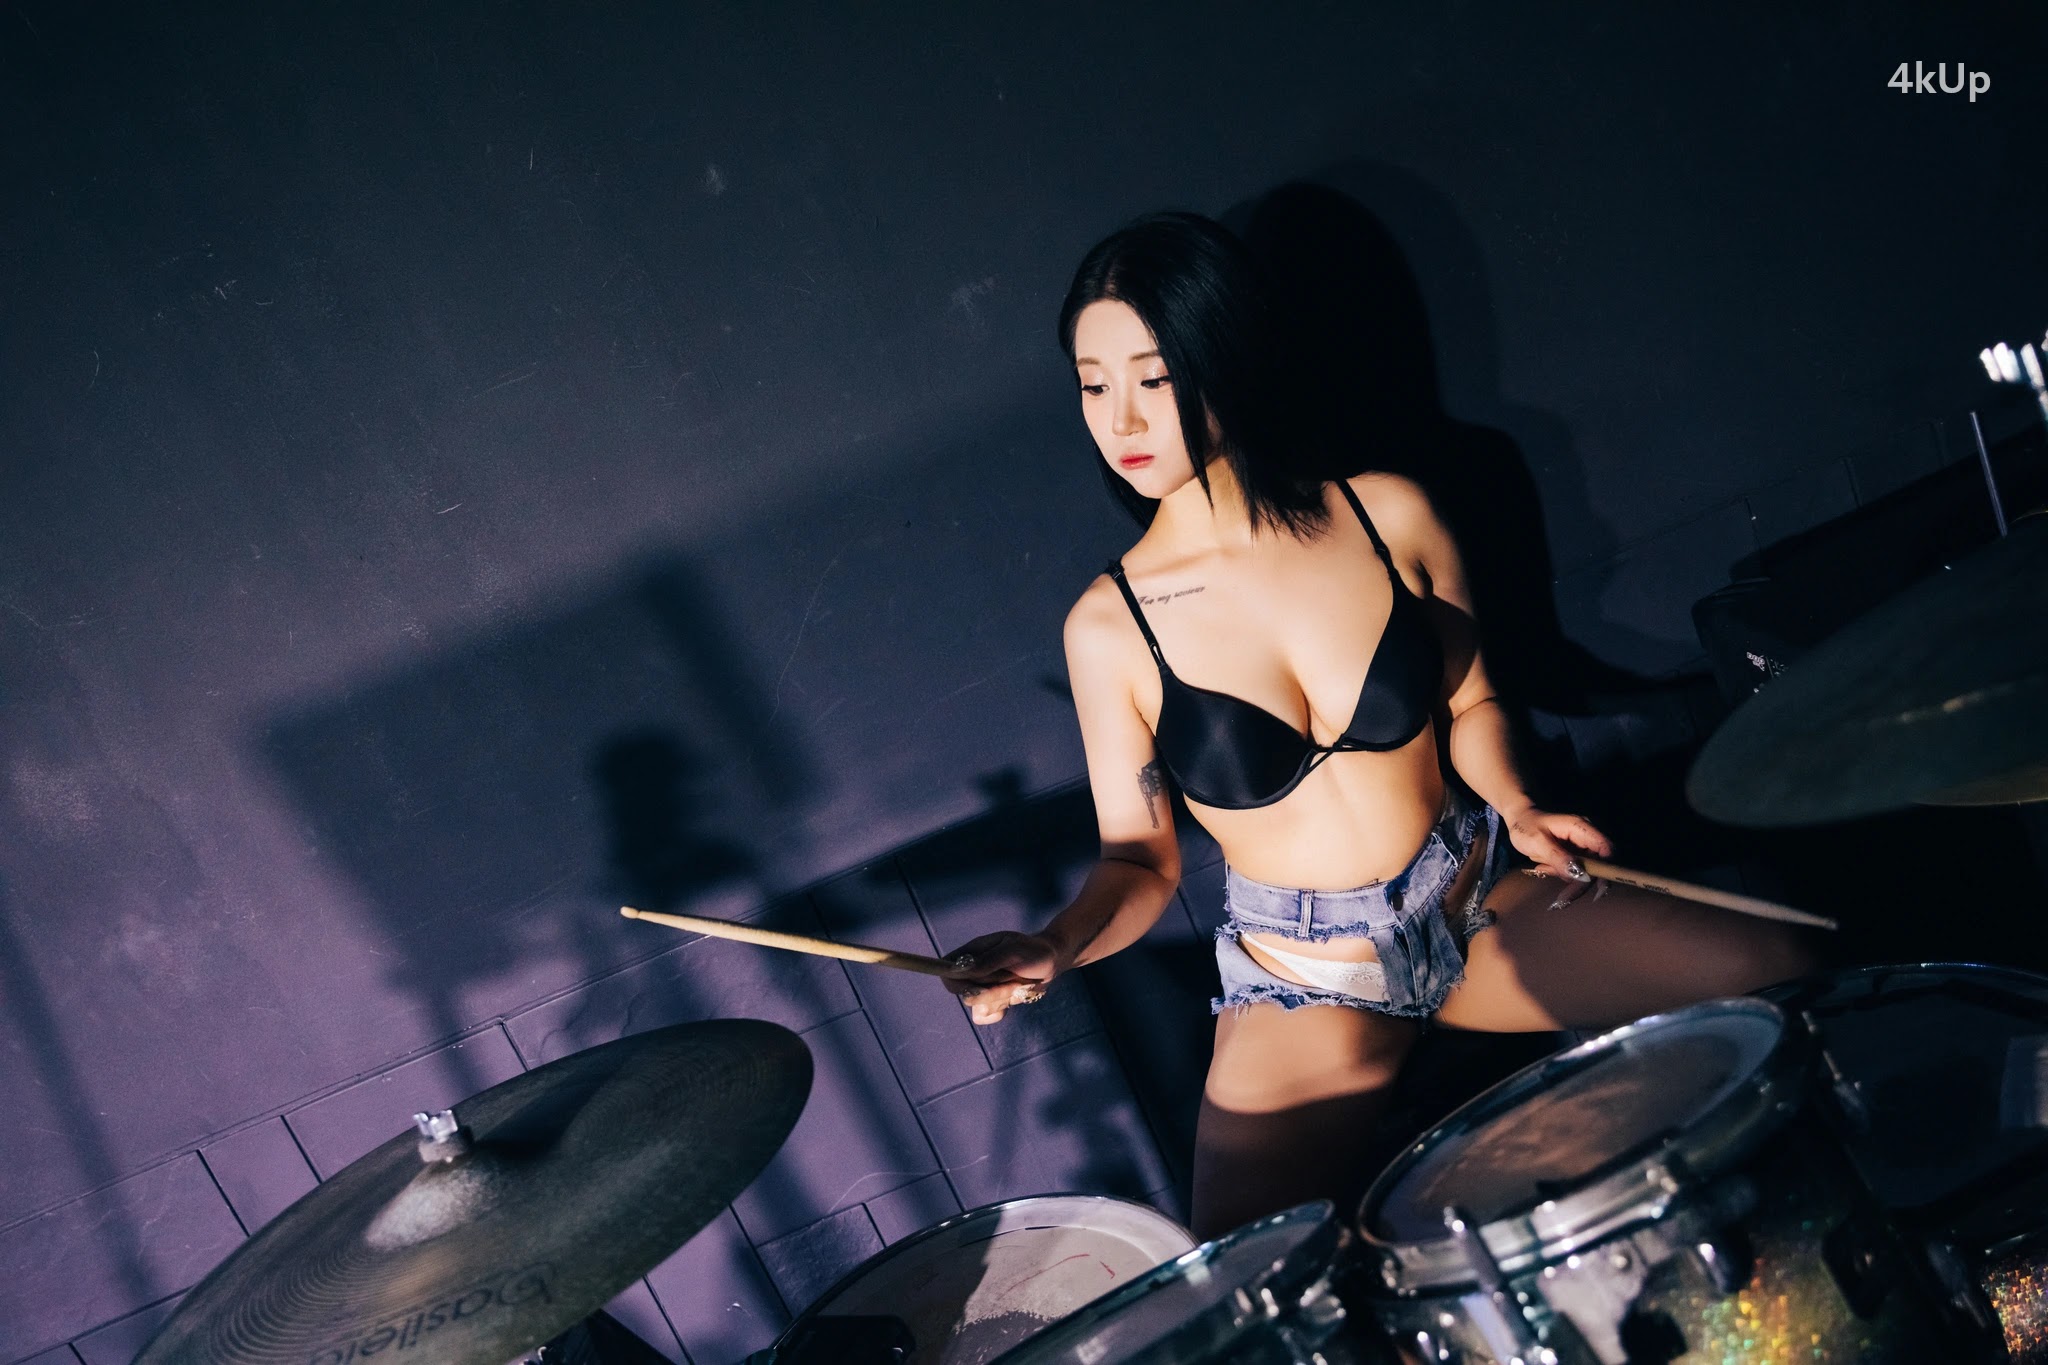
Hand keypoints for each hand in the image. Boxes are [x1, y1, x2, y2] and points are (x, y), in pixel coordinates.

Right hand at [939, 931, 1062, 1025]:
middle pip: (963, 991)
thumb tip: (960, 970)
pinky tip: (1012, 997)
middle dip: (989, 990)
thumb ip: (987, 961)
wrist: (1050, 962)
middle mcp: (973, 971)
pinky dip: (999, 1011)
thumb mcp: (1012, 951)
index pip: (947, 967)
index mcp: (972, 952)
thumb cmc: (1032, 950)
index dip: (953, 979)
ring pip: (976, 1005)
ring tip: (1017, 984)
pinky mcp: (991, 1002)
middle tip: (1010, 979)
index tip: (975, 981)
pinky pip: (984, 1017)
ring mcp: (981, 988)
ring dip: (1000, 998)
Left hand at [1503, 806, 1612, 897]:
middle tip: (1562, 899)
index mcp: (1581, 828)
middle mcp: (1586, 836)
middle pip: (1598, 864)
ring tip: (1543, 870)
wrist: (1519, 820)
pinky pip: (1576, 870)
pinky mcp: (1575, 853)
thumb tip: (1581, 875)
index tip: (1598, 890)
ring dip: (1568, 879)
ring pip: (1587, 870)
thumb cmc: (1525, 827)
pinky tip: (1545, 868)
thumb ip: (1558, 858)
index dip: (1606, 870)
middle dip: (1582, 882)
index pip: (1606, 849)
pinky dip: (1563, 874)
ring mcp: (1581, 845)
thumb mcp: (1537, 843)